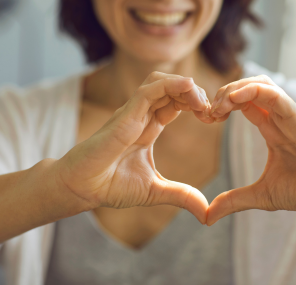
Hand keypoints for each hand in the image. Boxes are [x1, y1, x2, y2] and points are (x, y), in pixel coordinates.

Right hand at [55, 72, 211, 223]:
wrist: (82, 188)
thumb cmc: (110, 186)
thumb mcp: (155, 191)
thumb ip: (181, 196)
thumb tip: (206, 213)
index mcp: (149, 128)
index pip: (176, 103)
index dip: (196, 105)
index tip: (213, 118)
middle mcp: (142, 116)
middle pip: (172, 88)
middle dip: (196, 93)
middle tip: (212, 111)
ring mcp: (132, 113)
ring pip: (161, 82)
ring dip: (185, 86)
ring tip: (202, 102)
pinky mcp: (125, 115)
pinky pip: (149, 90)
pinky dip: (171, 84)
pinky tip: (189, 88)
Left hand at [207, 75, 295, 224]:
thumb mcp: (261, 196)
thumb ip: (233, 201)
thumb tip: (207, 217)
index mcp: (270, 128)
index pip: (242, 103)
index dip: (221, 105)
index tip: (206, 118)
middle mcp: (278, 117)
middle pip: (247, 88)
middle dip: (223, 93)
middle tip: (208, 112)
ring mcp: (289, 115)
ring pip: (260, 84)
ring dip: (234, 89)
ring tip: (219, 106)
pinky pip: (275, 95)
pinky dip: (252, 91)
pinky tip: (234, 99)